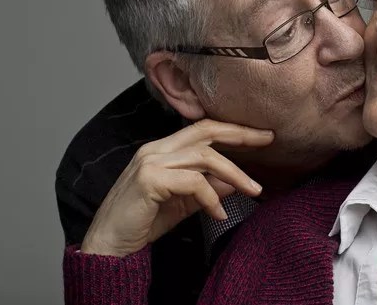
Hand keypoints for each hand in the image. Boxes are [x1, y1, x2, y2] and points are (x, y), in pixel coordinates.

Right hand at [80, 119, 273, 256]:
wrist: (107, 246)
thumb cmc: (142, 223)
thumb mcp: (183, 203)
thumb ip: (207, 189)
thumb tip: (235, 181)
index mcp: (163, 149)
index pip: (203, 129)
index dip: (234, 130)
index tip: (262, 136)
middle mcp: (155, 149)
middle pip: (206, 131)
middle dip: (241, 134)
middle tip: (268, 140)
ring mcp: (150, 161)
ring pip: (204, 156)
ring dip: (234, 173)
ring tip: (253, 190)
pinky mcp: (149, 179)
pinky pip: (193, 182)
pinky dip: (211, 197)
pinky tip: (219, 214)